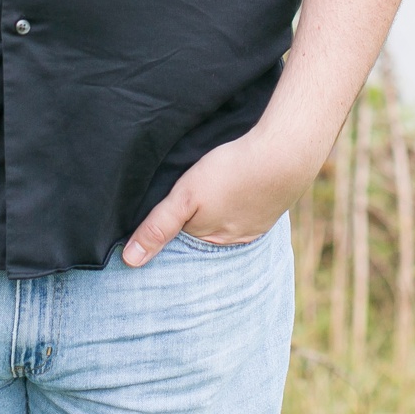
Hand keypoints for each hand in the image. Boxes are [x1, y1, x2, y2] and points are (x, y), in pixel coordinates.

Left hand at [121, 127, 322, 266]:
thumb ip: (158, 226)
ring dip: (217, 217)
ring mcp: (255, 226)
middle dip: (193, 231)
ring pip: (226, 226)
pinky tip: (234, 193)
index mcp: (210, 241)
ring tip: (207, 202)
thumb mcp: (186, 196)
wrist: (285, 153)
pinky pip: (246, 213)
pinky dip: (238, 206)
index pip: (181, 246)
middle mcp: (234, 241)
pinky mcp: (269, 208)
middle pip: (204, 239)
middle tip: (183, 210)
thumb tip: (129, 260)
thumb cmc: (231, 172)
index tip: (158, 226)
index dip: (169, 236)